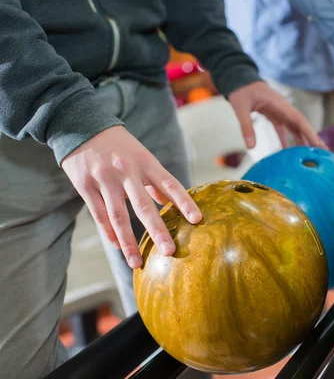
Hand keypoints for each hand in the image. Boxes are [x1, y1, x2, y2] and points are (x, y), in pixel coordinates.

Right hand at [62, 126, 201, 268]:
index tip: (197, 220)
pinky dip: (109, 232)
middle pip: (144, 206)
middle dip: (157, 230)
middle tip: (169, 252)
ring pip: (118, 215)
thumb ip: (156, 180)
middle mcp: (127, 171)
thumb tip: (171, 203)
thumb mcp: (142, 156)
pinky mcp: (85, 185)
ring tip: (137, 262)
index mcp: (146, 162)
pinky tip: (118, 247)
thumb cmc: (119, 146)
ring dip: (129, 242)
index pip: (170, 184)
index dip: (184, 202)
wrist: (81, 126)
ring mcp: (105, 179)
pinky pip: (98, 214)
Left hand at [228, 81, 326, 148]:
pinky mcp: (274, 115)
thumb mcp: (241, 108)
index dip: (310, 133)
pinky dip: (287, 140)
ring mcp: (280, 112)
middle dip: (313, 139)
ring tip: (311, 155)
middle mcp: (284, 109)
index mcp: (281, 105)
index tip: (318, 145)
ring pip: (295, 128)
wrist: (238, 79)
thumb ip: (246, 127)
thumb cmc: (241, 91)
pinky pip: (284, 129)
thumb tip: (250, 147)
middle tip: (324, 153)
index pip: (299, 120)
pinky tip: (288, 152)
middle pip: (302, 125)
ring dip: (302, 140)